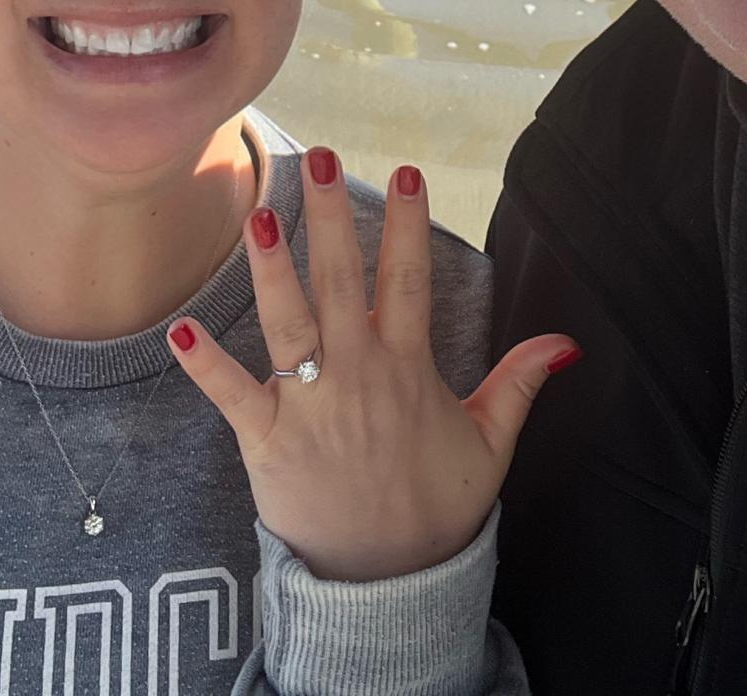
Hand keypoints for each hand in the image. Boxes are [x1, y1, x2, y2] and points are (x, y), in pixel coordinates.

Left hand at [167, 146, 578, 580]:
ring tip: (261, 215)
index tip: (406, 172)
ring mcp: (313, 408)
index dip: (408, 226)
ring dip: (274, 271)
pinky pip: (235, 399)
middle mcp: (360, 377)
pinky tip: (181, 331)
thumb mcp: (489, 444)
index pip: (410, 282)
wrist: (388, 588)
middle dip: (333, 219)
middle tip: (322, 159)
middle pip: (344, 283)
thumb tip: (565, 341)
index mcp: (409, 370)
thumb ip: (518, 383)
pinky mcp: (270, 443)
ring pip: (290, 326)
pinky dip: (207, 368)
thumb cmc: (434, 507)